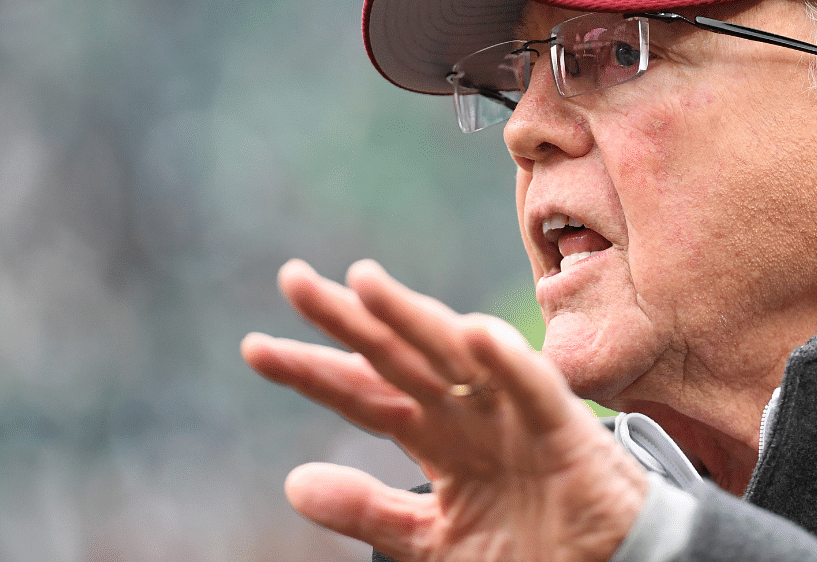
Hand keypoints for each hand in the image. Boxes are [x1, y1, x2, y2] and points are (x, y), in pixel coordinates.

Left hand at [242, 259, 648, 561]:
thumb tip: (293, 481)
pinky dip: (508, 361)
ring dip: (412, 317)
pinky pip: (533, 387)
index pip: (362, 392)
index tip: (255, 347)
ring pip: (455, 355)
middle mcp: (465, 411)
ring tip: (364, 283)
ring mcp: (511, 413)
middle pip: (396, 356)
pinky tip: (474, 334)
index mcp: (433, 434)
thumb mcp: (430, 541)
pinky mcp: (561, 427)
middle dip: (347, 320)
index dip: (311, 371)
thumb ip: (368, 511)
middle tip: (293, 281)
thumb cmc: (525, 549)